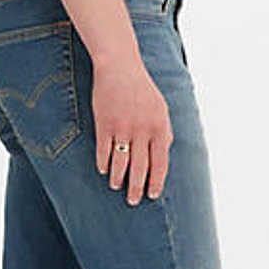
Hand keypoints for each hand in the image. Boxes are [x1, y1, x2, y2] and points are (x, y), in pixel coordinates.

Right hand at [92, 57, 173, 204]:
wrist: (119, 67)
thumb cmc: (142, 90)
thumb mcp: (160, 109)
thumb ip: (164, 133)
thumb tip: (164, 156)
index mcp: (159, 127)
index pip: (160, 162)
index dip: (156, 182)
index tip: (152, 195)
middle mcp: (142, 129)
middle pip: (140, 167)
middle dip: (136, 188)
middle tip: (133, 201)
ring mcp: (122, 127)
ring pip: (120, 162)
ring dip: (118, 178)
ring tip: (116, 186)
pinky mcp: (104, 123)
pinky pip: (103, 150)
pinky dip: (103, 163)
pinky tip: (104, 170)